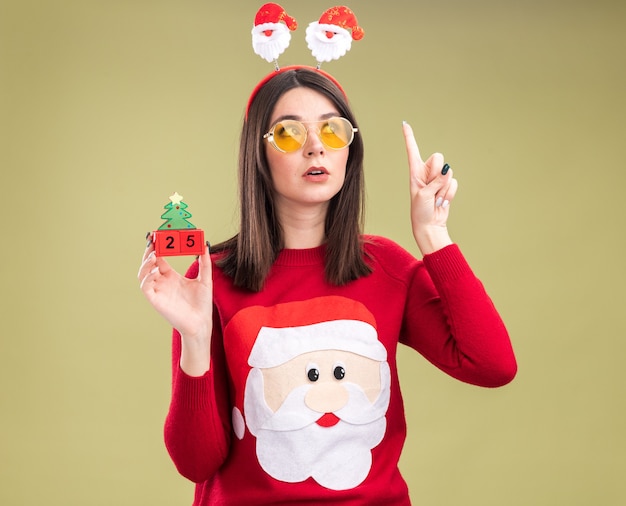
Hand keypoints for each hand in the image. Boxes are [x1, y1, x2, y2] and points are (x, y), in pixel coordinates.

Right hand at [138, 237, 212, 373]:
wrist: (201, 323)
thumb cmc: (202, 304)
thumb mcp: (205, 279)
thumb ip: (204, 263)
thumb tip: (205, 244)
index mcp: (171, 276)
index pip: (160, 257)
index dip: (157, 245)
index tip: (158, 233)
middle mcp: (162, 282)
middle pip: (149, 262)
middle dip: (149, 250)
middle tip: (153, 238)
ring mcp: (158, 290)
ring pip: (143, 273)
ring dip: (146, 262)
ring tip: (154, 254)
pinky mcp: (155, 300)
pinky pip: (145, 286)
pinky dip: (147, 276)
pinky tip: (156, 270)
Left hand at [402, 121, 457, 253]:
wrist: (430, 225)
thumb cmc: (420, 211)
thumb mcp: (423, 195)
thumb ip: (435, 181)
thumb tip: (447, 171)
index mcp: (415, 172)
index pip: (412, 150)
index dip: (409, 137)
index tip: (404, 123)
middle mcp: (426, 172)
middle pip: (438, 158)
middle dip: (437, 172)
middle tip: (431, 189)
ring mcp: (438, 179)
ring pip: (448, 171)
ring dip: (443, 187)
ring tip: (435, 198)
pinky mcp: (447, 186)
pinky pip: (453, 182)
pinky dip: (449, 193)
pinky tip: (442, 201)